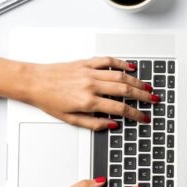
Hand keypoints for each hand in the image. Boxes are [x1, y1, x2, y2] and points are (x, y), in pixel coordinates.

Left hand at [0, 55, 158, 129]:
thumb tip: (112, 125)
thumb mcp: (70, 119)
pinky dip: (121, 63)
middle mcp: (91, 85)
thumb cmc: (48, 100)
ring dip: (137, 81)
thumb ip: (93, 124)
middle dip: (143, 96)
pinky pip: (108, 61)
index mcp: (88, 102)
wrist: (32, 82)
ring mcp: (89, 72)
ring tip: (148, 87)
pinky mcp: (85, 63)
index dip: (135, 114)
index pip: (120, 109)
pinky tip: (131, 68)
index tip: (144, 117)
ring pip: (120, 75)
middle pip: (125, 90)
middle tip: (154, 100)